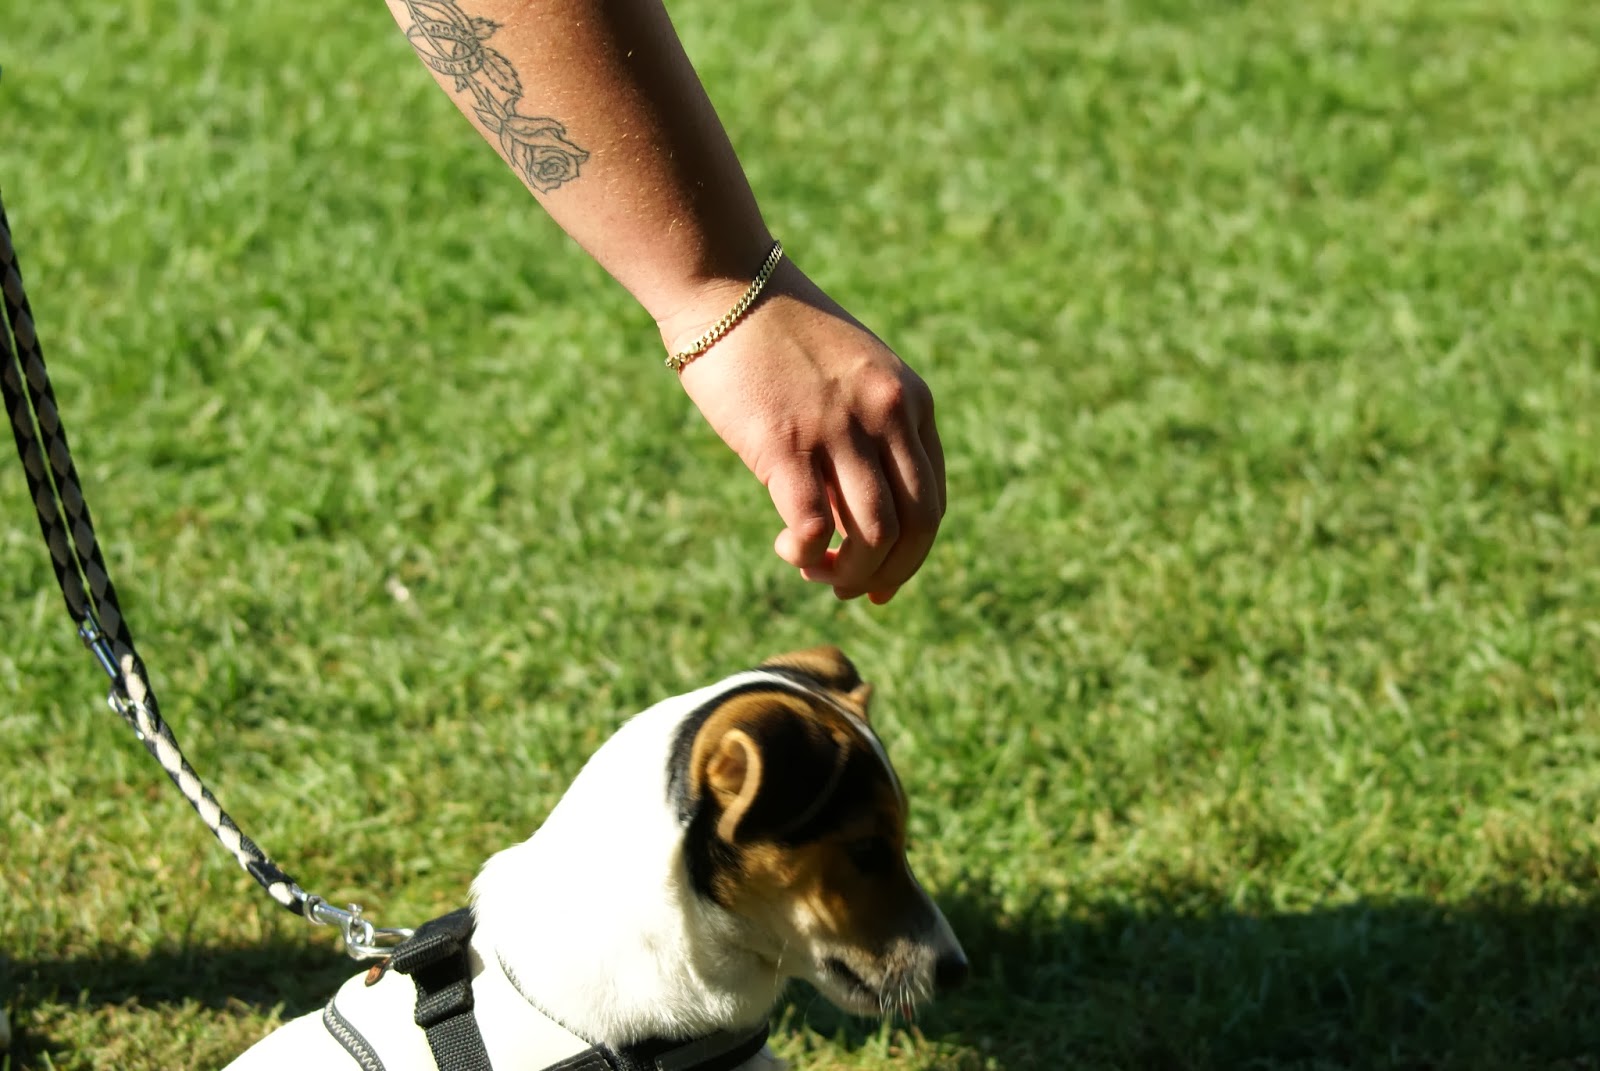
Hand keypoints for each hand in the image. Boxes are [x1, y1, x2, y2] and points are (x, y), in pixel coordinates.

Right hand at [660, 263, 944, 602]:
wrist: (727, 287)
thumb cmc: (780, 337)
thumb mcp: (851, 375)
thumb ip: (869, 430)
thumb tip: (858, 513)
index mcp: (912, 400)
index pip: (933, 499)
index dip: (914, 553)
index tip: (885, 578)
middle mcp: (886, 415)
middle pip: (916, 525)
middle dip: (890, 572)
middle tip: (855, 590)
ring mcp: (838, 429)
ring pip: (874, 535)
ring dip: (851, 573)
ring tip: (820, 573)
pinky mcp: (785, 444)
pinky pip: (816, 527)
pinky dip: (808, 554)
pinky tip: (789, 548)